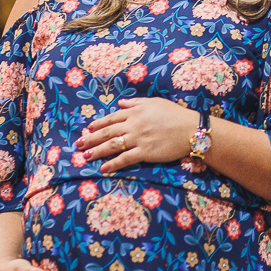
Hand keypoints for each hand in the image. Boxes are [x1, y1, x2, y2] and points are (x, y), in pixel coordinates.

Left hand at [76, 97, 199, 172]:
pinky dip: (113, 164)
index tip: (88, 129)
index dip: (98, 124)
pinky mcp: (145, 153)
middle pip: (107, 132)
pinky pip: (125, 159)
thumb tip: (120, 103)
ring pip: (112, 146)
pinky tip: (104, 168)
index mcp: (135, 112)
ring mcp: (138, 139)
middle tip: (79, 144)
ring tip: (85, 156)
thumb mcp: (155, 102)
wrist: (191, 129)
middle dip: (91, 138)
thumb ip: (135, 102)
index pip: (111, 118)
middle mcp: (133, 125)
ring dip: (97, 151)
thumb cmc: (175, 114)